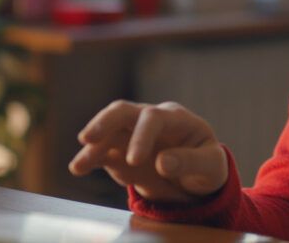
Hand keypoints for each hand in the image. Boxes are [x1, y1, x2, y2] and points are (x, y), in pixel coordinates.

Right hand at [68, 100, 227, 202]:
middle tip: (88, 138)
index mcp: (176, 118)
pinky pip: (103, 152)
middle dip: (105, 122)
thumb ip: (190, 162)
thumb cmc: (207, 166)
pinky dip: (91, 158)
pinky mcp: (120, 152)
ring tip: (78, 166)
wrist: (196, 177)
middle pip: (123, 111)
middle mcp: (150, 120)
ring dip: (92, 146)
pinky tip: (79, 168)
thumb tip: (163, 163)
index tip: (134, 160)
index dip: (141, 136)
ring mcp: (132, 135)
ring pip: (107, 131)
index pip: (153, 118)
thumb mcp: (211, 166)